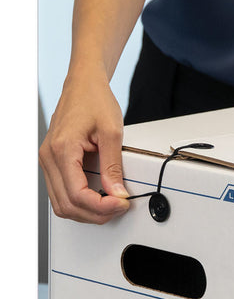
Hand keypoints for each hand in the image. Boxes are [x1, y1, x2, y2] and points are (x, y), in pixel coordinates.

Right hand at [39, 70, 130, 222]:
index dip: (101, 206)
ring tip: (110, 205)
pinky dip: (79, 201)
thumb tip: (117, 192)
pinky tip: (98, 198)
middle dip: (95, 213)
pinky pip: (60, 191)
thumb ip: (113, 165)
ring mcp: (48, 160)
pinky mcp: (53, 161)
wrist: (83, 85)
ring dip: (86, 211)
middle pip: (66, 204)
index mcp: (62, 149)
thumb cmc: (94, 101)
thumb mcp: (112, 132)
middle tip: (119, 207)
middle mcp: (49, 157)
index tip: (120, 204)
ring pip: (61, 203)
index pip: (77, 194)